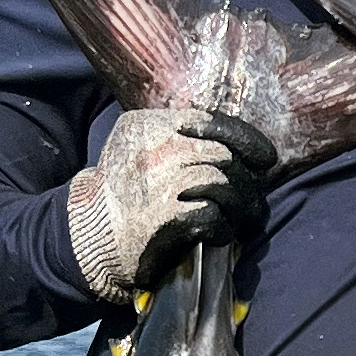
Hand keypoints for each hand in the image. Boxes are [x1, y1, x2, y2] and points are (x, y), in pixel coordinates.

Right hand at [67, 106, 271, 299]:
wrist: (91, 235)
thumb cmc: (124, 196)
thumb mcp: (139, 150)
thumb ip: (177, 138)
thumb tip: (234, 145)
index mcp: (147, 125)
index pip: (210, 121)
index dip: (246, 139)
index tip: (264, 158)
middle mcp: (153, 148)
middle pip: (222, 154)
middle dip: (246, 181)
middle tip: (253, 200)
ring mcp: (158, 182)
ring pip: (222, 182)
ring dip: (239, 205)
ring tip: (241, 219)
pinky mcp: (164, 218)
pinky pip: (212, 215)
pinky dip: (223, 227)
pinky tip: (219, 234)